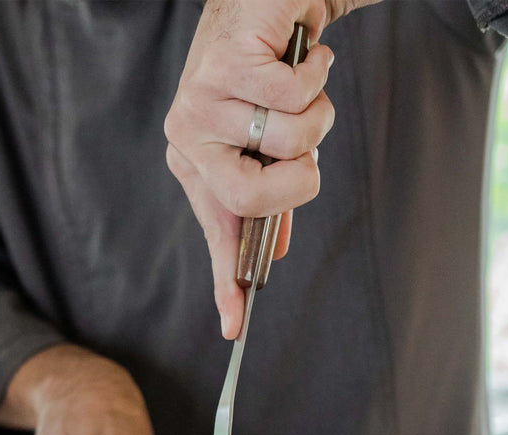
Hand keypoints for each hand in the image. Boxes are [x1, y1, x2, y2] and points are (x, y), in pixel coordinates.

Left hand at [164, 0, 379, 339]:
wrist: (264, 2)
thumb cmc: (269, 78)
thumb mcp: (267, 145)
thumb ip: (268, 195)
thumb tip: (276, 250)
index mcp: (197, 162)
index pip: (216, 231)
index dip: (225, 281)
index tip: (233, 328)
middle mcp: (189, 135)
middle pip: (253, 199)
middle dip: (300, 180)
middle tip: (305, 148)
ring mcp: (202, 98)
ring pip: (288, 143)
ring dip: (316, 116)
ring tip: (300, 86)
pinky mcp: (228, 60)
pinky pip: (297, 94)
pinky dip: (318, 74)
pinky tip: (304, 56)